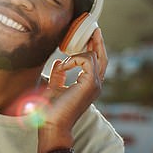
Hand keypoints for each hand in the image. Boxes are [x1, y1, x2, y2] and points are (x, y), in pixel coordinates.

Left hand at [38, 28, 107, 152]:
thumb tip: (60, 61)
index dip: (92, 48)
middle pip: (102, 57)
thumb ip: (59, 74)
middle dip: (97, 41)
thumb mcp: (54, 86)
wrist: (52, 125)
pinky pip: (86, 60)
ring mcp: (95, 85)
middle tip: (93, 27)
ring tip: (71, 42)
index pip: (96, 62)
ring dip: (80, 49)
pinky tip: (64, 64)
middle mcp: (96, 85)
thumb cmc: (51, 110)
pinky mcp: (90, 84)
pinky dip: (74, 59)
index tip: (84, 36)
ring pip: (95, 56)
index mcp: (89, 86)